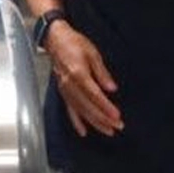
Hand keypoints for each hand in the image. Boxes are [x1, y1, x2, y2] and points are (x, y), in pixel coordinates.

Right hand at [46, 22, 122, 136]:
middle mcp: (70, 84)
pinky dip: (76, 122)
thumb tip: (111, 88)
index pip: (95, 95)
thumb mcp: (93, 54)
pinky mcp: (63, 92)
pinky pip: (69, 110)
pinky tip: (83, 131)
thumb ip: (102, 73)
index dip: (106, 107)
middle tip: (117, 126)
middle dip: (103, 119)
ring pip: (80, 111)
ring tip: (107, 131)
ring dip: (94, 122)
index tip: (116, 116)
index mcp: (78, 73)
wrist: (56, 40)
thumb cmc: (74, 43)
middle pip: (88, 106)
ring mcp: (65, 90)